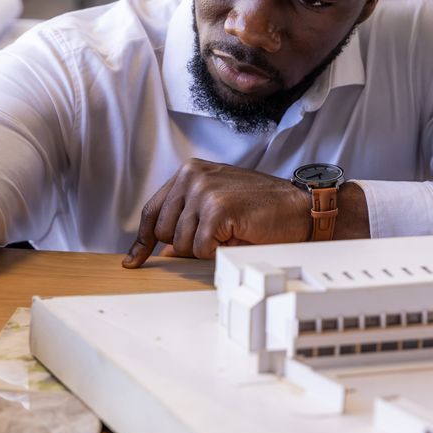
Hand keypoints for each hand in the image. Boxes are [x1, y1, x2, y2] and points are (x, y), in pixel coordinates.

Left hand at [122, 159, 313, 267]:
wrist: (299, 209)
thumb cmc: (261, 209)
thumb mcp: (217, 206)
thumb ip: (187, 220)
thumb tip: (162, 251)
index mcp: (189, 171)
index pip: (153, 211)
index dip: (143, 240)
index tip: (133, 261)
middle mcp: (192, 175)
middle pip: (164, 232)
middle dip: (187, 244)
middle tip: (218, 235)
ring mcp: (203, 190)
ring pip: (181, 244)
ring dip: (206, 248)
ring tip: (232, 231)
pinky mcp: (216, 209)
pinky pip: (200, 249)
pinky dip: (218, 251)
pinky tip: (238, 235)